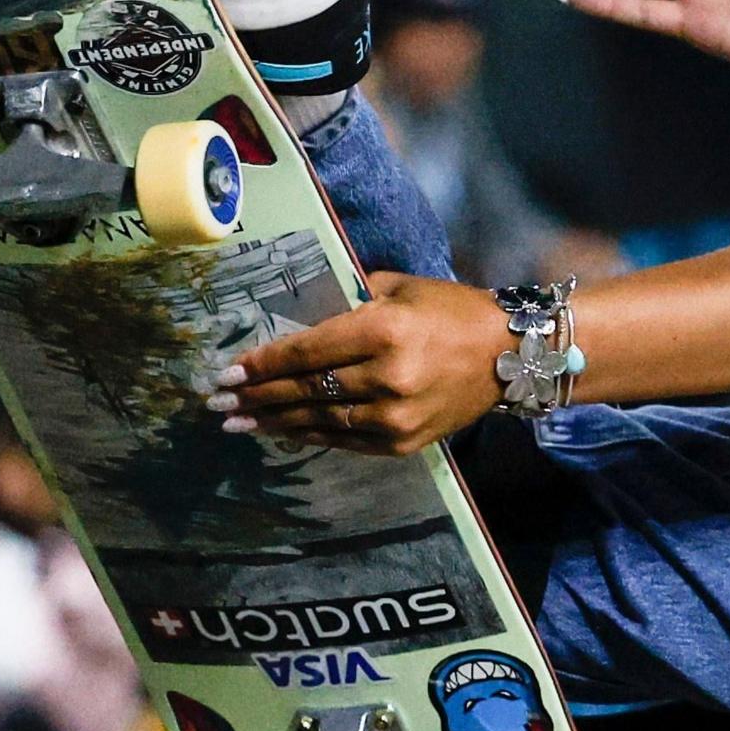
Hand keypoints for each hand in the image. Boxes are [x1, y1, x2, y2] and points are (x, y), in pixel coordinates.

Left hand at [208, 272, 507, 455]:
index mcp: (382, 330)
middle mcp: (386, 377)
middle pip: (304, 390)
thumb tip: (300, 321)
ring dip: (274, 422)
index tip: (227, 372)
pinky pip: (346, 440)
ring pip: (319, 421)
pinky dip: (312, 435)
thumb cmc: (450, 310)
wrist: (510, 354)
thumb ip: (348, 302)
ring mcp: (396, 415)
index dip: (261, 364)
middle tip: (218, 402)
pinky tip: (285, 431)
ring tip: (239, 423)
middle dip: (255, 397)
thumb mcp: (397, 288)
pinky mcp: (405, 441)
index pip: (305, 353)